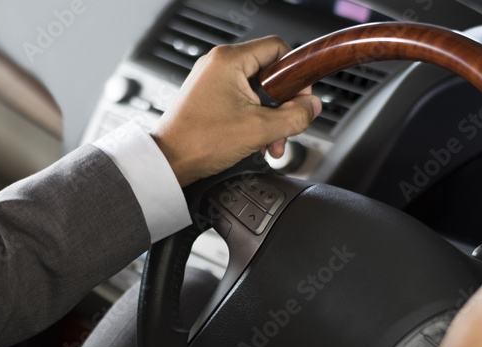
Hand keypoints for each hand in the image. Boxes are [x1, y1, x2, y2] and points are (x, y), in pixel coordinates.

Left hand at [151, 37, 321, 186]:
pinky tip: (255, 142)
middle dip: (281, 106)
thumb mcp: (259, 130)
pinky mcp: (208, 97)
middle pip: (269, 74)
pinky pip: (241, 102)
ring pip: (256, 92)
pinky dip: (253, 120)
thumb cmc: (199, 142)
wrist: (169, 163)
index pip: (278, 49)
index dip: (296, 75)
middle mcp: (218, 64)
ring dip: (269, 118)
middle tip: (284, 129)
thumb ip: (294, 116)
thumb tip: (312, 107)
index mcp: (229, 60)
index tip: (300, 99)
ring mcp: (211, 81)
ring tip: (268, 143)